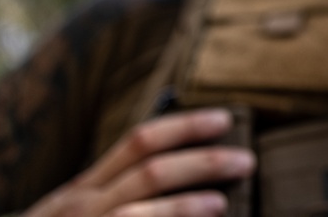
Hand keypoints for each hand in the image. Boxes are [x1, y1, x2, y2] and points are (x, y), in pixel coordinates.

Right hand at [23, 108, 254, 216]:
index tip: (226, 119)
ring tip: (222, 203)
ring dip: (183, 207)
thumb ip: (121, 189)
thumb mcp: (81, 210)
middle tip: (246, 160)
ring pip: (136, 212)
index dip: (186, 126)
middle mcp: (83, 206)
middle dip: (202, 163)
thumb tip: (187, 169)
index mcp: (86, 186)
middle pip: (150, 171)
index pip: (140, 141)